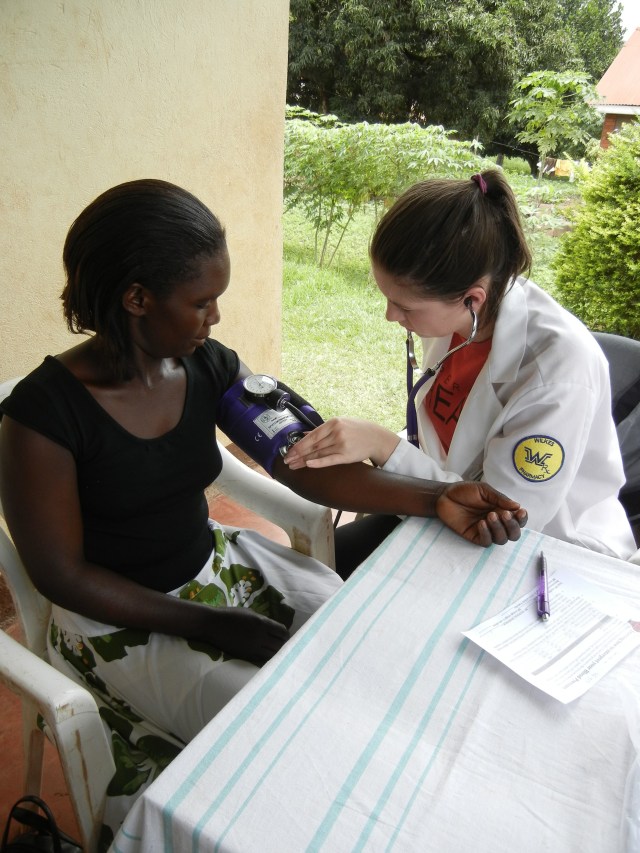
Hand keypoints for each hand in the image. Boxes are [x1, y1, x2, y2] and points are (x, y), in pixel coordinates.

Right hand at [202, 606, 289, 664]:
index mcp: (262, 623)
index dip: (286, 634)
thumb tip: (274, 628)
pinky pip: (262, 660)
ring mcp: (253, 648)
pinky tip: (266, 655)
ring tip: (275, 651)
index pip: (283, 632)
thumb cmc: (231, 615)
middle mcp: (260, 636)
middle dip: (283, 645)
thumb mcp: (250, 613)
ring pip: (273, 655)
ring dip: (276, 653)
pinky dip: (267, 658)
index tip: (285, 635)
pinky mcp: (246, 656)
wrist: (212, 625)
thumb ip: (263, 620)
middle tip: (282, 644)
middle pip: (281, 645)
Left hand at [283, 417, 399, 468]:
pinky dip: (318, 462)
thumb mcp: (341, 423)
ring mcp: (342, 444)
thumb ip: (322, 429)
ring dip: (304, 460)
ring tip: (294, 466)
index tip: (289, 451)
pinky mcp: (347, 455)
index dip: (299, 444)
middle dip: (298, 454)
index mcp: (333, 423)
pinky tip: (308, 464)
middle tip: (287, 460)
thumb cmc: (357, 430)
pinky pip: (330, 460)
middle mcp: (337, 433)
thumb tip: (305, 433)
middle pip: (313, 445)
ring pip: (319, 454)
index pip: (312, 435)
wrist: (376, 437)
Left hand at [435, 481, 527, 546]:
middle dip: (513, 526)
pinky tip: (481, 523)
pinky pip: (486, 542)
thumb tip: (517, 506)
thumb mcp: (484, 490)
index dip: (522, 518)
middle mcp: (497, 522)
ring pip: (502, 539)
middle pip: (514, 534)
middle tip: (506, 515)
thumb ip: (499, 498)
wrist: (444, 496)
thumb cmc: (465, 491)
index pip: (518, 520)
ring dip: (499, 529)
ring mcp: (486, 531)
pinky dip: (487, 534)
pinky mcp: (474, 536)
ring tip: (490, 516)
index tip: (520, 511)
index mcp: (502, 510)